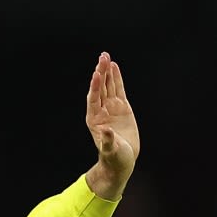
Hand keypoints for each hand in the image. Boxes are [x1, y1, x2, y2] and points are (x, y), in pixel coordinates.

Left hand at [85, 51, 138, 199]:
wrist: (123, 160)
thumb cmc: (114, 158)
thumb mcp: (111, 150)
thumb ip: (108, 141)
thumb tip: (106, 131)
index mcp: (94, 119)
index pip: (93, 99)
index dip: (94, 86)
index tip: (96, 74)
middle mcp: (101, 110)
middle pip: (100, 88)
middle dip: (100, 72)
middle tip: (102, 57)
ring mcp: (111, 107)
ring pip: (108, 85)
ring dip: (107, 72)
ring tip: (106, 57)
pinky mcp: (122, 107)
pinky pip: (118, 89)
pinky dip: (117, 78)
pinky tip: (115, 67)